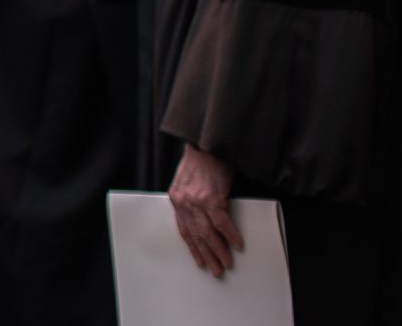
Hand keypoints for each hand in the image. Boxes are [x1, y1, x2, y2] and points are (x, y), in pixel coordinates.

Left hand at [169, 145, 241, 277]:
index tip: (199, 260)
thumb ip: (191, 201)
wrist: (206, 144)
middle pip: (195, 235)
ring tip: (226, 263)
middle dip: (206, 255)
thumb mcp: (188, 183)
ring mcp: (196, 201)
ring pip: (208, 233)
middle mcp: (183, 202)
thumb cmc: (201, 162)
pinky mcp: (211, 198)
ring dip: (219, 251)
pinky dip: (231, 236)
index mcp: (176, 199)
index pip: (183, 230)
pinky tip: (237, 245)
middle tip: (216, 270)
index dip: (192, 247)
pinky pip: (222, 223)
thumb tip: (203, 220)